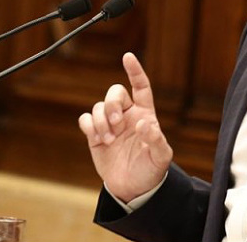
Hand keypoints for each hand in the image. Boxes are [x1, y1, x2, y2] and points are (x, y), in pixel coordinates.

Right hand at [78, 52, 172, 202]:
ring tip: (108, 140)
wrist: (133, 189)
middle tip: (115, 124)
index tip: (127, 57)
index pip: (140, 87)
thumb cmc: (151, 171)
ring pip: (98, 106)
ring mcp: (110, 124)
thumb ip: (156, 140)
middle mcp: (127, 115)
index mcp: (145, 114)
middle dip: (112, 104)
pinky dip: (89, 126)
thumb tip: (143, 123)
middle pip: (115, 92)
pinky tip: (97, 139)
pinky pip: (86, 119)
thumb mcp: (161, 158)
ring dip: (101, 121)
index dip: (135, 71)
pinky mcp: (95, 135)